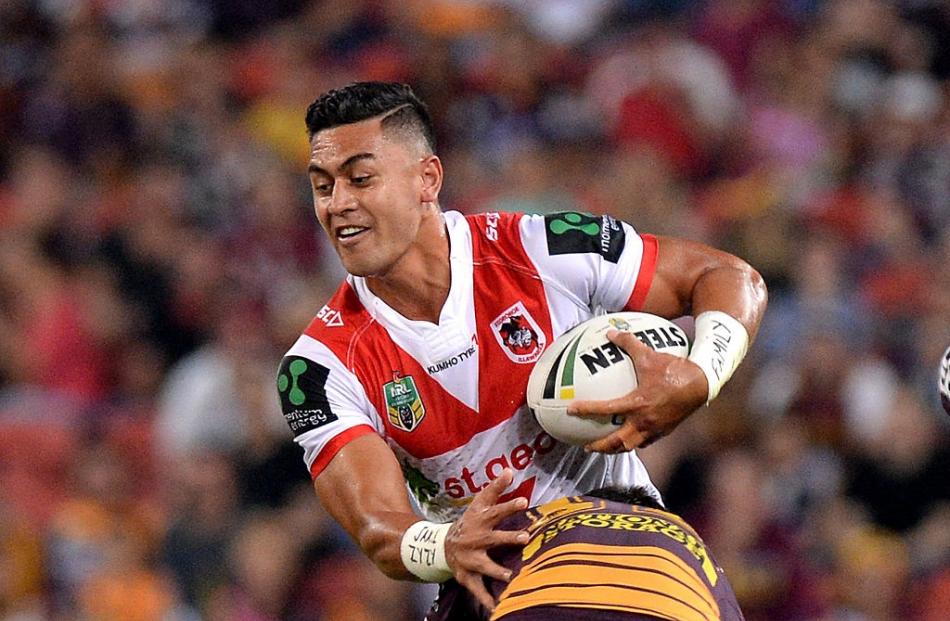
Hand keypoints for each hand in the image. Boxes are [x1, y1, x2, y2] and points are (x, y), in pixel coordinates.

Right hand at [444, 469, 529, 612]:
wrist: (443, 546)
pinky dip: (486, 599)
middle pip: (493, 538)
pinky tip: (496, 608)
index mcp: (480, 521)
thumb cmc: (470, 522)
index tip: (523, 502)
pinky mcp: (468, 576)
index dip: (508, 506)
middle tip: (525, 537)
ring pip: (484, 565)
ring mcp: (471, 559)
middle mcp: (475, 539)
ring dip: (497, 569)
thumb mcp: (479, 503)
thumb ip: (495, 488)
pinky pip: (477, 589)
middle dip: (508, 537)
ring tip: (510, 575)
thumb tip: (509, 469)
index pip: (496, 511)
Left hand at [568, 328, 706, 452]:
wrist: (703, 382)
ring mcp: (656, 429)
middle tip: (586, 446)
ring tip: (606, 447)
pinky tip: (631, 437)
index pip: (605, 410)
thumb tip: (610, 332)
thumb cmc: (674, 368)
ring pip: (632, 446)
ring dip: (616, 448)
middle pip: (617, 443)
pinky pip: (647, 441)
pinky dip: (635, 442)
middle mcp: (644, 421)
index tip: (571, 410)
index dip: (586, 410)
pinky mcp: (666, 430)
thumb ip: (627, 343)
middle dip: (600, 447)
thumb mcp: (648, 354)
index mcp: (637, 404)